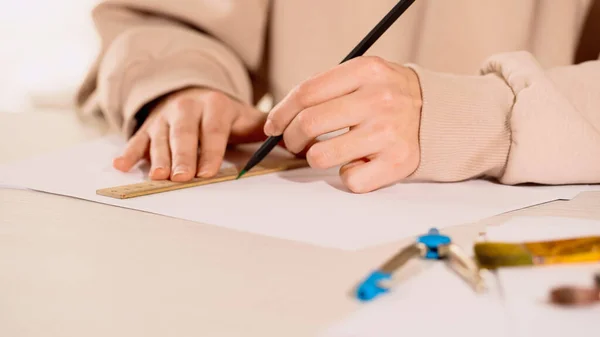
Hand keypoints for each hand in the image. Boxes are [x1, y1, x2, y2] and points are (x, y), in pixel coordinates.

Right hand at [113, 88, 267, 180]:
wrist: (193, 93)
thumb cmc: (224, 115)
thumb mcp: (246, 117)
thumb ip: (269, 131)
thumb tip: (302, 145)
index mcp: (215, 105)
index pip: (212, 129)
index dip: (209, 151)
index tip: (207, 171)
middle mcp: (187, 107)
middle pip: (184, 134)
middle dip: (183, 156)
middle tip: (182, 177)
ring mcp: (165, 117)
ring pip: (160, 138)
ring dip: (158, 157)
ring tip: (157, 177)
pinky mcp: (148, 126)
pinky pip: (137, 138)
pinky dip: (130, 152)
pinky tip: (121, 165)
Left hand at [263, 56, 422, 192]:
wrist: (440, 116)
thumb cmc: (391, 98)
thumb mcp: (366, 77)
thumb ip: (328, 90)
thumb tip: (281, 119)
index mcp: (367, 71)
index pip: (306, 92)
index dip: (281, 112)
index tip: (273, 125)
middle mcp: (379, 99)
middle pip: (309, 123)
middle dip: (292, 138)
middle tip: (295, 143)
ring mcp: (389, 132)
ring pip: (321, 156)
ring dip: (317, 158)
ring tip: (330, 152)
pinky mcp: (398, 162)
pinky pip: (350, 180)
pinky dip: (348, 176)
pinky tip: (361, 163)